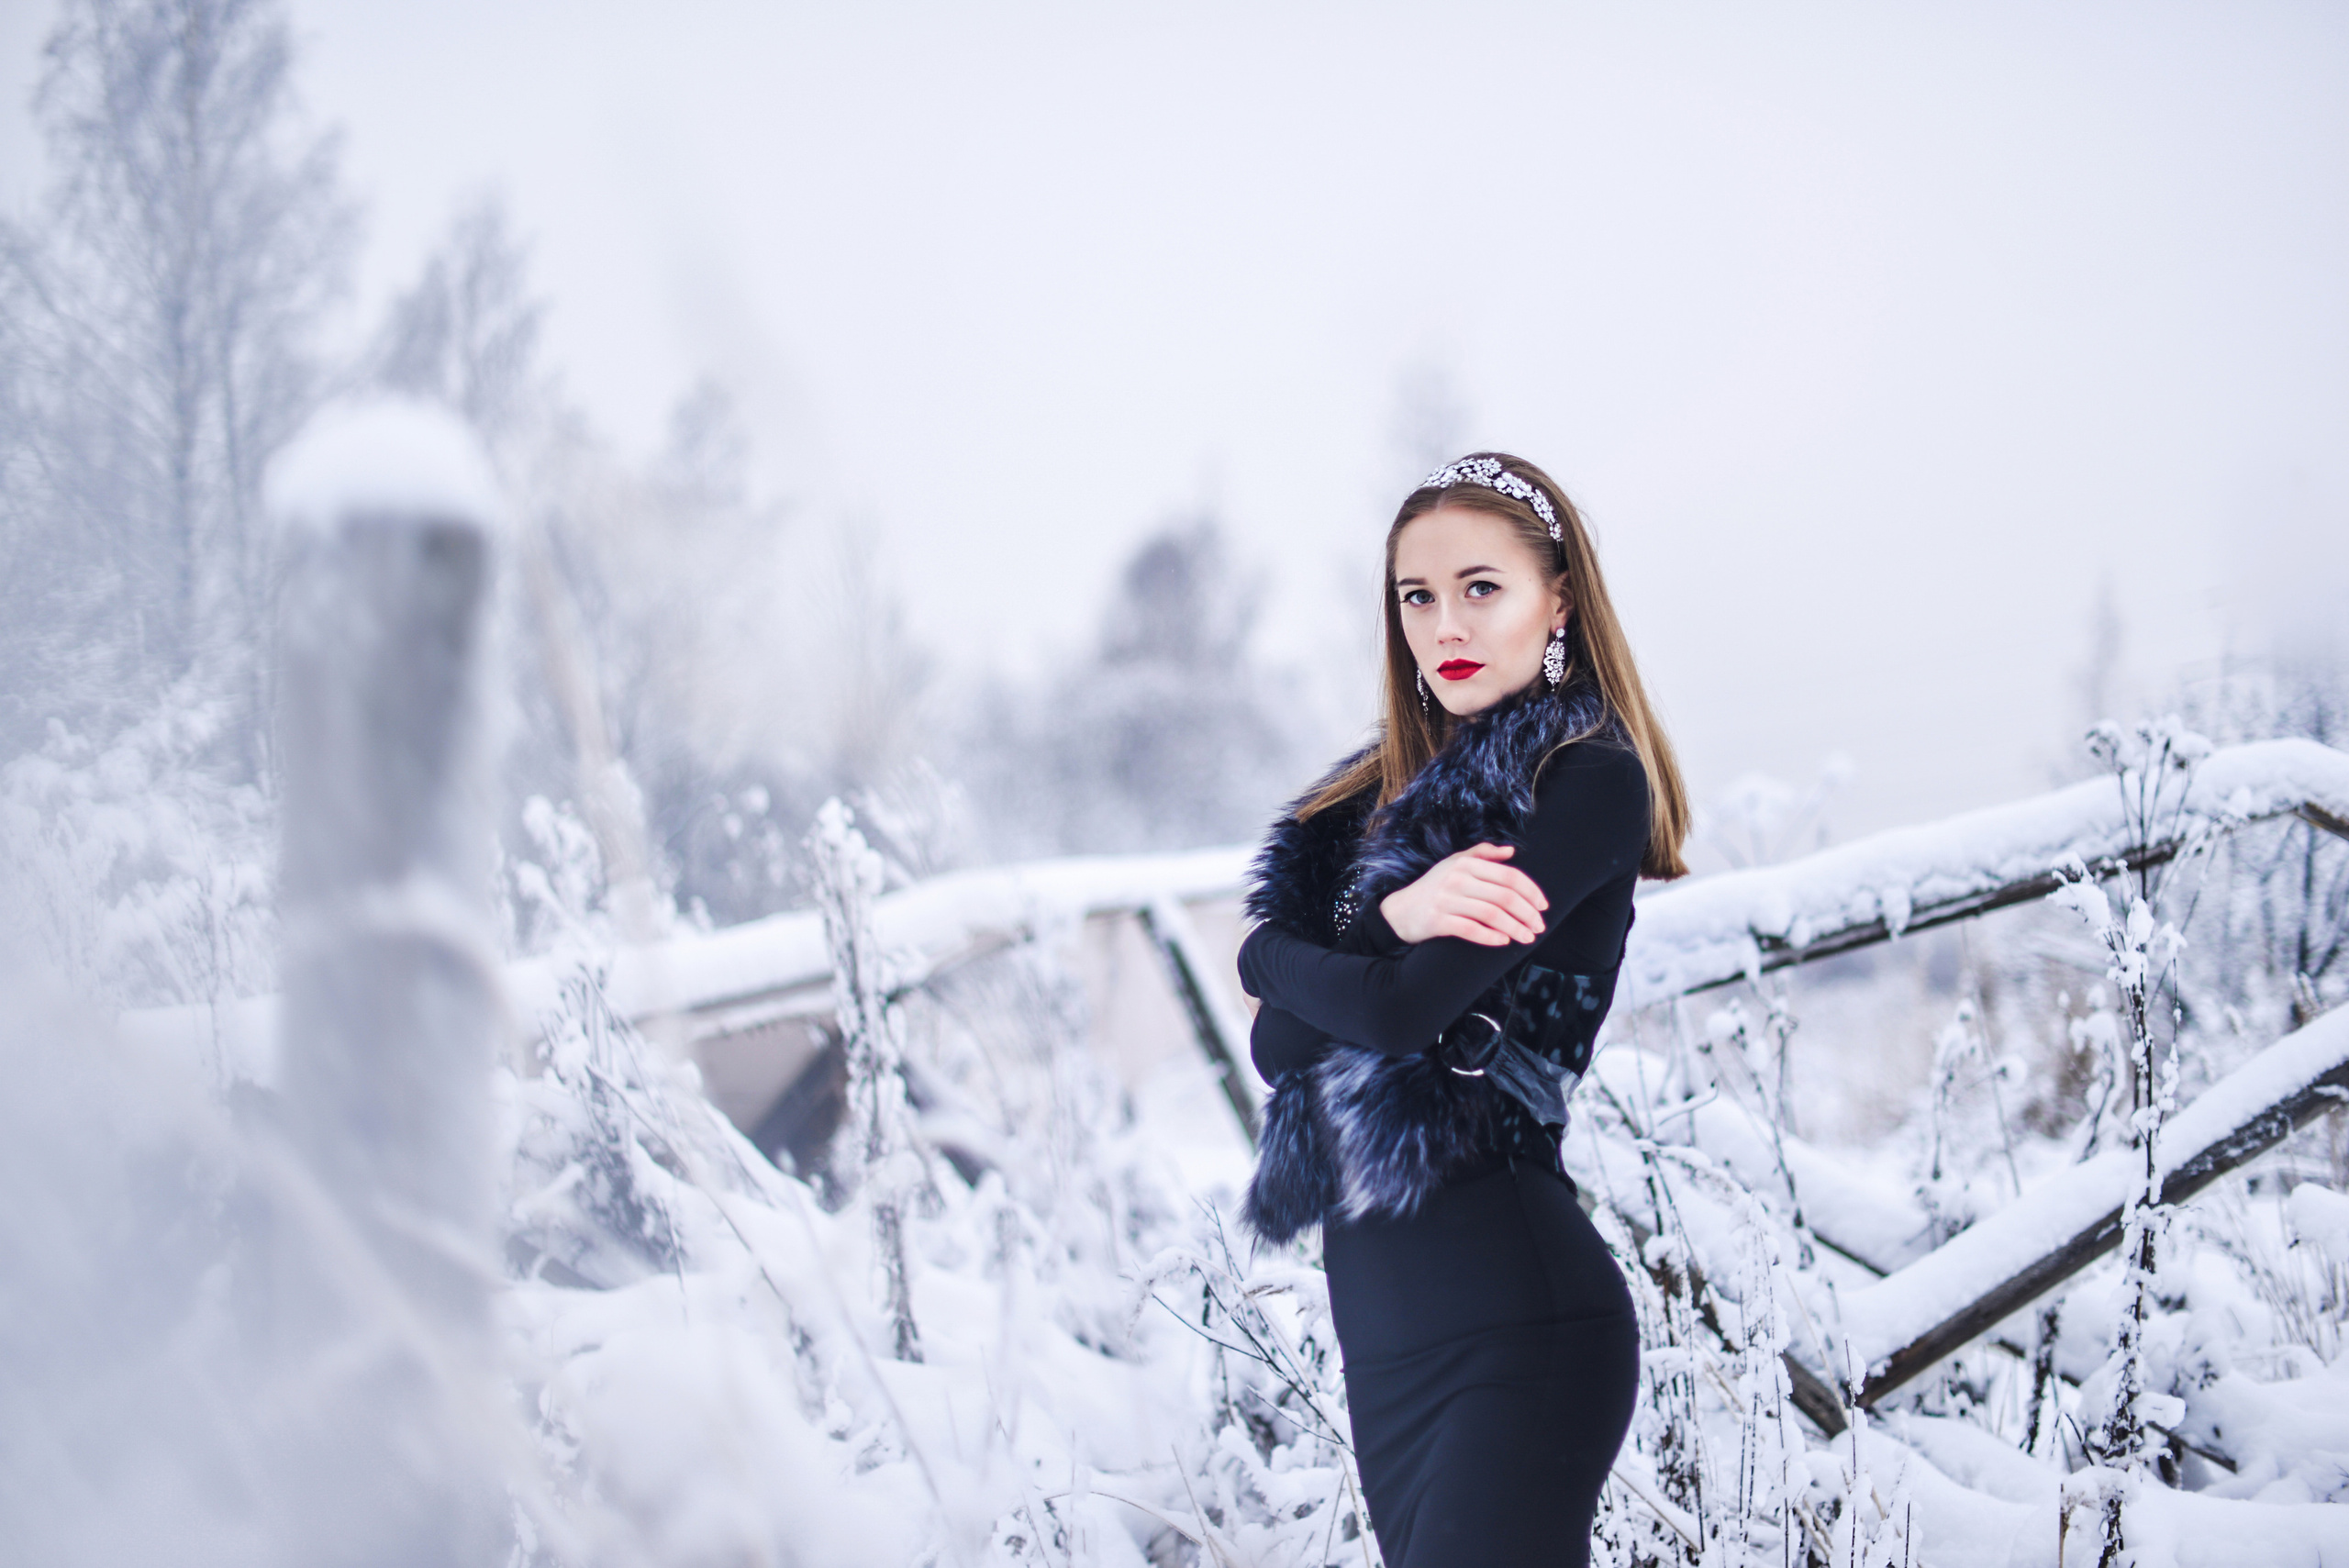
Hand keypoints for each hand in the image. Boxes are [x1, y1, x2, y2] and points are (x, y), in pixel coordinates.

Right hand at [1377, 843, 1547, 946]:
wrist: (1399, 911)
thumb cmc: (1433, 887)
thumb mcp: (1454, 863)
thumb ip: (1482, 854)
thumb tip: (1511, 851)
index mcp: (1465, 863)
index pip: (1509, 875)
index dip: (1531, 891)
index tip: (1543, 906)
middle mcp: (1456, 878)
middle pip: (1504, 896)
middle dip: (1527, 913)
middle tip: (1539, 926)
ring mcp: (1446, 899)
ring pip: (1491, 914)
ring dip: (1515, 928)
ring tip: (1528, 938)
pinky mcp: (1437, 920)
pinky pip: (1471, 930)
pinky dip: (1491, 937)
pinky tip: (1503, 942)